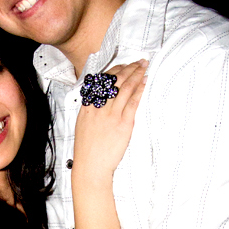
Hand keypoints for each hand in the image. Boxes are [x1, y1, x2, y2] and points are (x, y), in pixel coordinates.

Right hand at [74, 60, 147, 176]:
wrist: (91, 167)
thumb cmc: (87, 150)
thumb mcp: (83, 126)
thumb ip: (91, 111)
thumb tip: (99, 102)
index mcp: (88, 107)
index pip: (101, 81)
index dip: (115, 71)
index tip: (124, 66)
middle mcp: (99, 108)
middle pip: (115, 81)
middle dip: (129, 68)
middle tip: (139, 61)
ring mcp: (111, 115)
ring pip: (125, 88)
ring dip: (136, 74)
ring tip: (144, 67)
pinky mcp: (123, 124)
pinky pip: (132, 102)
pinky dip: (139, 90)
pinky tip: (145, 82)